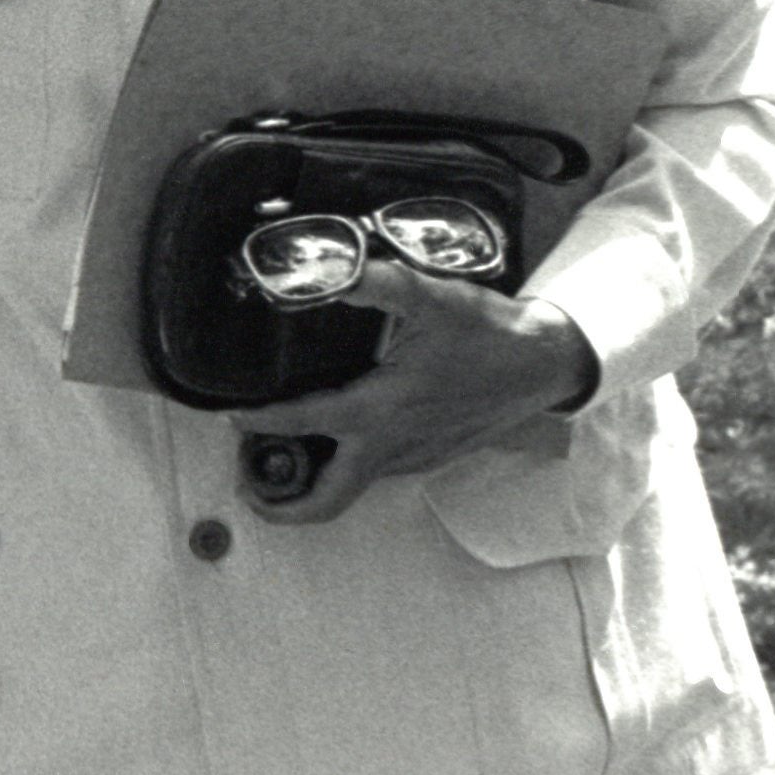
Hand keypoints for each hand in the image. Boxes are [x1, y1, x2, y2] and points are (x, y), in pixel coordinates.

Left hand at [235, 261, 597, 526]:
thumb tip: (328, 268)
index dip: (261, 422)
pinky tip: (333, 438)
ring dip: (312, 482)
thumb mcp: (431, 296)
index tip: (229, 417)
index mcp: (383, 411)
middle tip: (246, 486)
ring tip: (277, 456)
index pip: (306, 423)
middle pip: (329, 501)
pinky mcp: (430, 458)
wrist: (545, 362)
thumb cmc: (488, 332)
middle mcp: (394, 446)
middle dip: (283, 507)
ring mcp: (414, 458)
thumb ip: (375, 282)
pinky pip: (376, 473)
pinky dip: (345, 467)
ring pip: (352, 487)